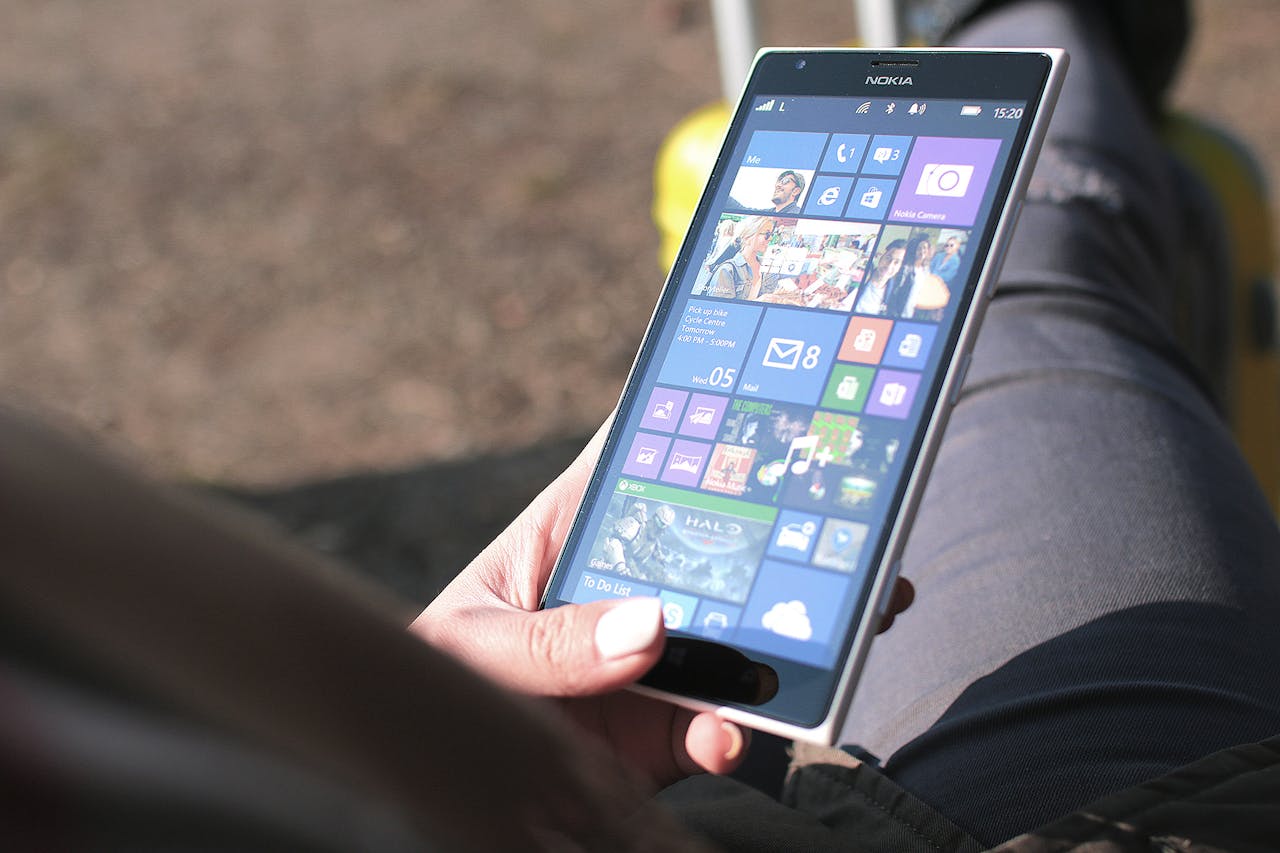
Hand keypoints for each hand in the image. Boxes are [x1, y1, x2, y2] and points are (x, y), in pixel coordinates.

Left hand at [414, 420, 913, 787]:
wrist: (430, 765)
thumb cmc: (438, 672)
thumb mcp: (472, 643)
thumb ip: (546, 641)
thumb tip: (649, 624)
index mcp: (585, 529)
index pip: (652, 457)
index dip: (713, 425)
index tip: (779, 409)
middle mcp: (636, 585)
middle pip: (728, 544)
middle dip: (797, 534)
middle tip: (858, 529)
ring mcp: (660, 659)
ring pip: (747, 636)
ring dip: (801, 632)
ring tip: (846, 625)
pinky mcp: (666, 731)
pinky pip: (718, 729)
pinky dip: (735, 732)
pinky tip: (728, 732)